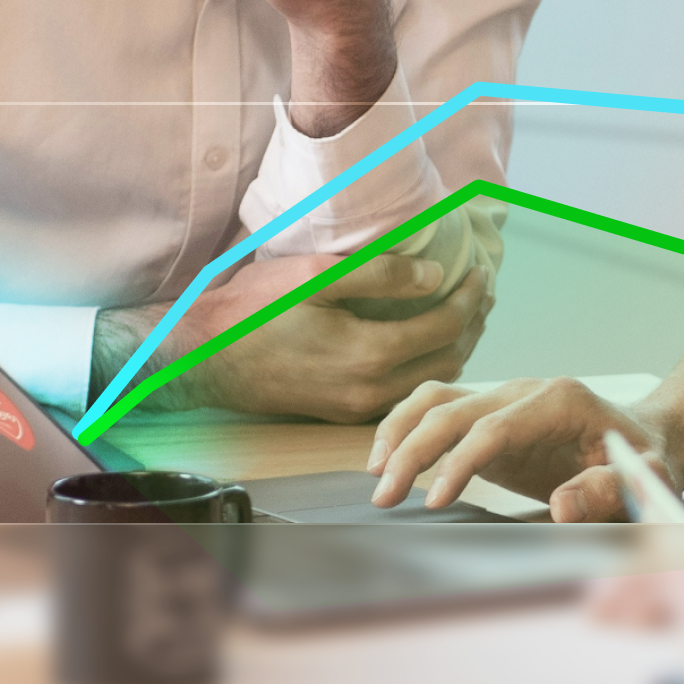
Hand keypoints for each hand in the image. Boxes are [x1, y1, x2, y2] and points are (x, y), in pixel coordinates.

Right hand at [107, 243, 492, 422]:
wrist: (200, 358)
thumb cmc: (252, 311)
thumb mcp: (314, 276)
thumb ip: (379, 274)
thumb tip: (434, 275)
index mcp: (370, 355)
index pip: (447, 326)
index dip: (471, 296)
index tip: (482, 270)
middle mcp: (371, 391)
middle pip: (450, 360)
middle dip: (473, 323)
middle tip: (483, 290)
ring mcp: (356, 407)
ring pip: (430, 381)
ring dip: (454, 347)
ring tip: (462, 313)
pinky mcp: (341, 413)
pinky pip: (403, 393)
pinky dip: (427, 366)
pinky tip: (422, 342)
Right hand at [365, 375, 670, 514]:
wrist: (651, 437)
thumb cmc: (650, 459)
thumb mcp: (650, 478)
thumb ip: (610, 490)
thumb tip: (561, 508)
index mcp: (558, 401)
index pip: (493, 427)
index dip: (459, 461)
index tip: (435, 499)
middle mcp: (523, 391)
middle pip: (453, 411)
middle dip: (413, 451)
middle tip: (385, 496)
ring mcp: (503, 398)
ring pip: (436, 400)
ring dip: (400, 433)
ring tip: (375, 477)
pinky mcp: (491, 416)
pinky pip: (439, 411)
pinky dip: (408, 428)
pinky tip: (388, 459)